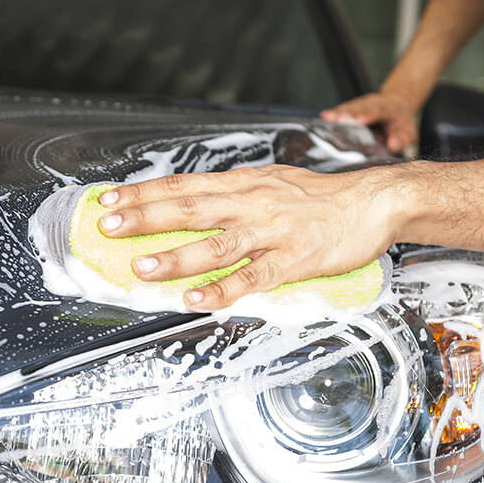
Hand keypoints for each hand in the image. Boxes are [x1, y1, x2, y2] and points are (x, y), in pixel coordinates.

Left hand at [97, 166, 403, 310]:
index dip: (144, 192)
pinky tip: (197, 299)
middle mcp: (251, 203)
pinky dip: (223, 290)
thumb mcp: (270, 183)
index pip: (183, 185)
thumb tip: (190, 203)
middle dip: (146, 218)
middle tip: (109, 226)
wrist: (374, 201)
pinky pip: (253, 278)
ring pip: (216, 245)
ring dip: (177, 257)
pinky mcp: (294, 259)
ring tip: (142, 267)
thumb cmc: (319, 197)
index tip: (110, 200)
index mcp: (243, 184)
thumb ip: (231, 195)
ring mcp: (272, 232)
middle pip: (190, 209)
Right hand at [320, 91, 417, 152]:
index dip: (368, 115)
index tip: (359, 120)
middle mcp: (371, 103)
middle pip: (358, 107)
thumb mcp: (409, 131)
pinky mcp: (349, 109)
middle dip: (348, 113)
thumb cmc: (400, 122)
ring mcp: (359, 105)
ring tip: (326, 118)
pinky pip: (340, 111)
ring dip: (337, 114)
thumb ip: (402, 138)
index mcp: (387, 108)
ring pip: (347, 108)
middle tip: (337, 119)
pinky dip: (332, 115)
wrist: (396, 105)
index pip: (377, 111)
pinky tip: (323, 118)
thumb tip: (392, 145)